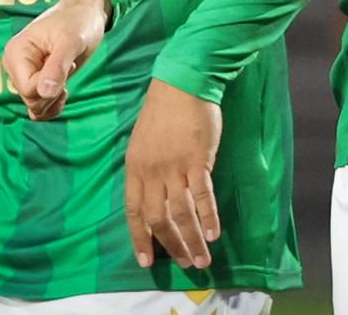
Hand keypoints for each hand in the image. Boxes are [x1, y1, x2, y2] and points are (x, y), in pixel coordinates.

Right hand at [1, 0, 110, 119]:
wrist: (85, 14)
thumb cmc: (77, 22)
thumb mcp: (71, 40)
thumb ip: (57, 66)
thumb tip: (44, 93)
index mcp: (16, 53)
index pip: (27, 89)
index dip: (50, 85)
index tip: (66, 63)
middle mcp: (15, 66)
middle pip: (30, 100)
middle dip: (53, 91)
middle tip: (67, 67)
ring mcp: (24, 75)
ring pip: (34, 107)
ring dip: (54, 99)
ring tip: (66, 73)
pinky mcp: (35, 82)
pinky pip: (38, 107)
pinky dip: (52, 105)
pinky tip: (64, 89)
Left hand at [124, 78, 223, 269]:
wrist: (182, 82)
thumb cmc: (163, 110)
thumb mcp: (143, 142)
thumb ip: (147, 170)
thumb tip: (157, 198)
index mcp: (134, 167)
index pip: (133, 212)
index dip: (140, 238)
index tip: (147, 261)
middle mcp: (152, 172)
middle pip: (158, 218)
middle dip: (171, 245)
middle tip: (184, 264)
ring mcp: (175, 167)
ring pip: (181, 214)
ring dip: (192, 240)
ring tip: (202, 259)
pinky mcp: (198, 160)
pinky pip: (202, 197)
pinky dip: (208, 218)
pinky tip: (214, 234)